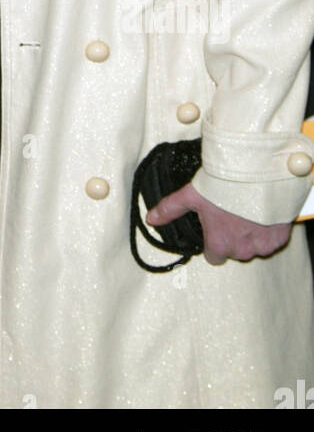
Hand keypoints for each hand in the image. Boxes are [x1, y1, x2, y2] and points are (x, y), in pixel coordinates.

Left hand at [147, 181, 291, 264]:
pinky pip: (273, 240)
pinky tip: (261, 212)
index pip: (214, 257)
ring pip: (254, 246)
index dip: (213, 241)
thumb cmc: (222, 185)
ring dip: (251, 233)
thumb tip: (151, 219)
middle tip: (231, 212)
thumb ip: (170, 209)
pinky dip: (269, 229)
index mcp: (220, 245)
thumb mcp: (191, 195)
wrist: (256, 174)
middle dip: (233, 236)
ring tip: (246, 210)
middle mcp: (242, 251)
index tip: (215, 227)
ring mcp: (263, 246)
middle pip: (235, 251)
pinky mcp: (280, 238)